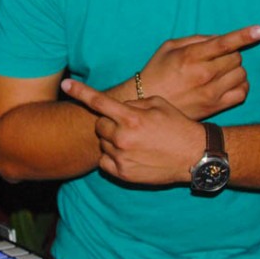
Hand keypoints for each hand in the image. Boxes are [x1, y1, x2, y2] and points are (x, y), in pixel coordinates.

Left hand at [62, 79, 200, 184]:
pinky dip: (112, 157)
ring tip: (136, 141)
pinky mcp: (123, 173)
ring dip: (113, 140)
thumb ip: (133, 103)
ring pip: (103, 143)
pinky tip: (130, 154)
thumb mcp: (158, 104)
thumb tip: (118, 107)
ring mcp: (121, 157)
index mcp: (131, 117)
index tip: (65, 85)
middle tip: (129, 125)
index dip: (80, 91)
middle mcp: (123, 137)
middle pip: (100, 125)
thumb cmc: (177, 126)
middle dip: (110, 123)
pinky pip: (104, 161)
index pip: (98, 101)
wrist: (194, 156)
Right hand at [138, 25, 259, 119]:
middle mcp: (203, 74)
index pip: (224, 43)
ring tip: (220, 71)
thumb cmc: (157, 71)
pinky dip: (241, 85)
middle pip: (236, 57)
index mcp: (191, 56)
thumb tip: (220, 38)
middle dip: (231, 54)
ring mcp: (211, 92)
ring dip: (235, 69)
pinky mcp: (215, 106)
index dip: (244, 36)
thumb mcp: (169, 47)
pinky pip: (242, 93)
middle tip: (216, 58)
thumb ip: (196, 39)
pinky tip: (229, 83)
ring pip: (241, 74)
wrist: (145, 102)